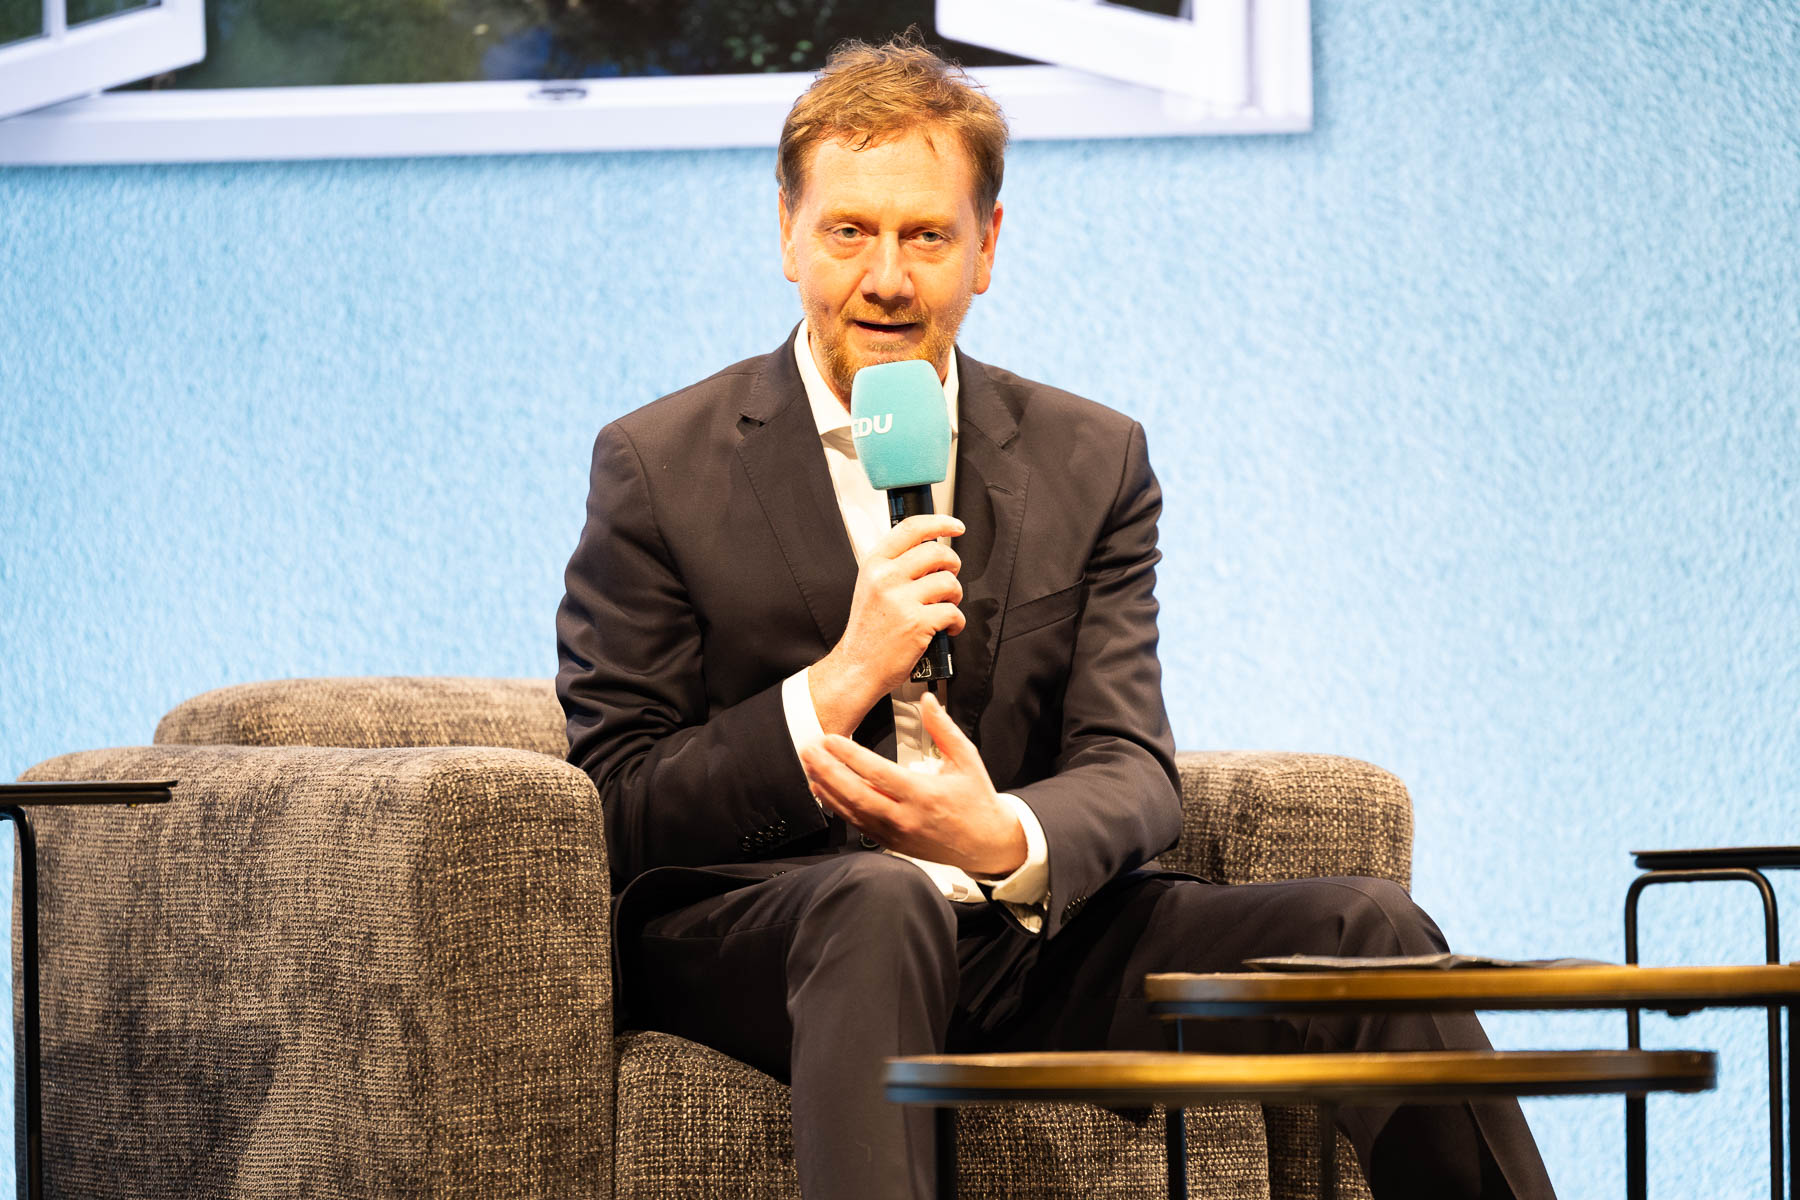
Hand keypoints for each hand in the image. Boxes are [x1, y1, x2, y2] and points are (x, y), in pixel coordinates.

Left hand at [800, 693, 1026, 878]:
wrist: (987, 844)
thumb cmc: (976, 800)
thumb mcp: (967, 759)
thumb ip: (943, 729)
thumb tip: (928, 700)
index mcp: (924, 794)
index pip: (877, 772)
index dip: (849, 755)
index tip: (831, 739)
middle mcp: (905, 817)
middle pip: (855, 794)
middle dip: (827, 771)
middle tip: (808, 750)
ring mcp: (896, 833)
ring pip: (851, 812)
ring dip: (826, 788)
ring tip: (810, 767)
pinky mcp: (892, 843)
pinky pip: (857, 825)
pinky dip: (837, 807)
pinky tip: (824, 792)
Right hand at [809, 514, 964, 734]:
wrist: (857, 667)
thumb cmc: (868, 631)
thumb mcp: (871, 587)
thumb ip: (895, 566)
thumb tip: (931, 552)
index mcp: (874, 564)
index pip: (910, 529)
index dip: (939, 522)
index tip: (955, 525)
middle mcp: (886, 578)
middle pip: (936, 552)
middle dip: (953, 564)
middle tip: (951, 577)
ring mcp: (901, 600)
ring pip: (949, 582)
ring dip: (955, 595)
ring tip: (945, 606)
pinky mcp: (917, 623)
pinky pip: (953, 612)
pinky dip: (956, 621)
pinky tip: (947, 627)